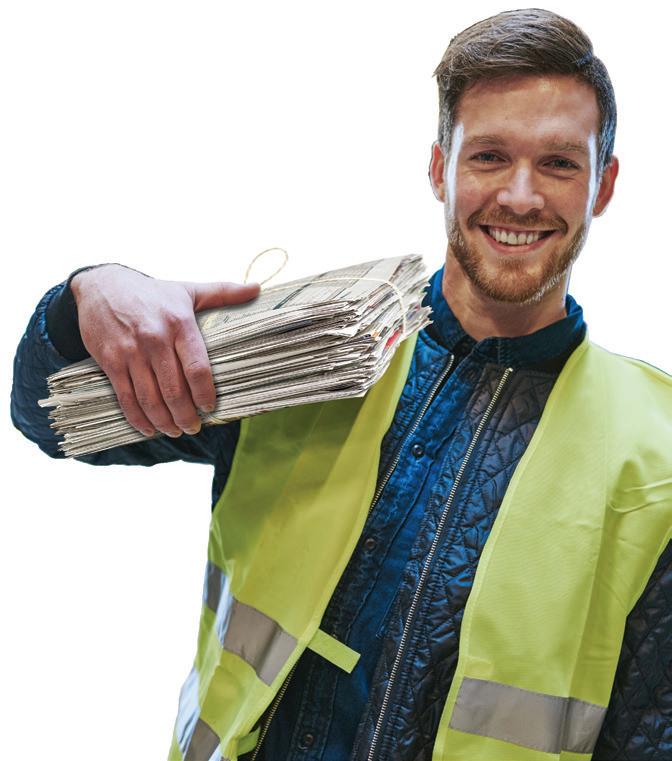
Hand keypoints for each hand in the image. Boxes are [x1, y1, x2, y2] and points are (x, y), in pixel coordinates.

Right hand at [71, 264, 259, 437]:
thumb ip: (223, 293)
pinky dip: (138, 419)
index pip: (197, 368)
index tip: (210, 408)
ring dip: (164, 422)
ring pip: (150, 399)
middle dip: (186, 416)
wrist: (102, 285)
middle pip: (174, 390)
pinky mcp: (110, 361)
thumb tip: (256, 288)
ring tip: (175, 431)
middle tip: (194, 427)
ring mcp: (131, 352)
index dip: (205, 394)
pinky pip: (126, 397)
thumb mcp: (188, 290)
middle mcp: (155, 339)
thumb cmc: (152, 293)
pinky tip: (149, 428)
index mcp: (179, 324)